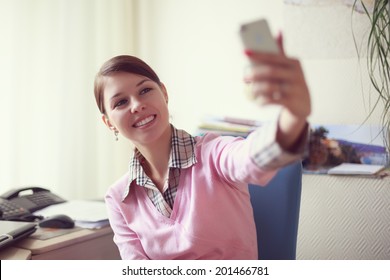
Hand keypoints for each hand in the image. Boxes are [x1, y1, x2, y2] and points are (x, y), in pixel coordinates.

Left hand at [244, 33, 311, 149]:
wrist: (304, 104)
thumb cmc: (292, 82)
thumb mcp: (289, 67)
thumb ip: (281, 52)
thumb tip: (278, 31)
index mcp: (293, 62)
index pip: (273, 56)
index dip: (258, 54)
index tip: (244, 52)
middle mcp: (296, 74)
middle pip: (270, 71)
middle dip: (255, 74)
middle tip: (244, 77)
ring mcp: (295, 88)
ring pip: (270, 87)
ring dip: (257, 89)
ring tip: (251, 90)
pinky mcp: (292, 102)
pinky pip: (272, 100)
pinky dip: (262, 101)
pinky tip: (258, 101)